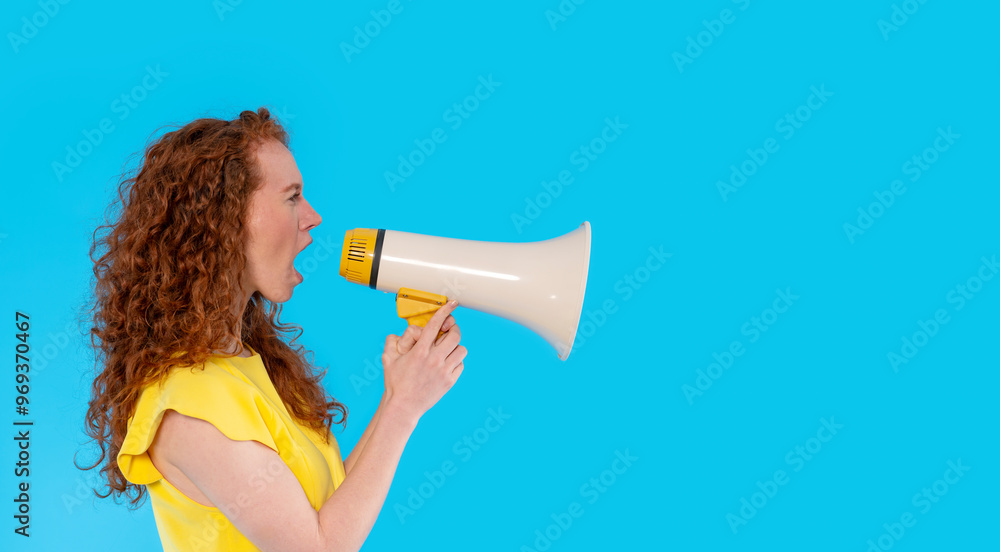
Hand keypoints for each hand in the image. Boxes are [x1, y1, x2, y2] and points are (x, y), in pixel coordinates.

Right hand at [381, 300, 466, 422]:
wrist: (403, 407)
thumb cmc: (395, 383)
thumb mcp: (388, 359)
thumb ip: (391, 342)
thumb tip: (397, 333)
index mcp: (419, 351)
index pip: (435, 324)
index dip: (445, 311)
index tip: (452, 303)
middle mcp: (434, 359)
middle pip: (454, 335)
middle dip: (453, 329)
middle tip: (449, 330)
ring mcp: (443, 371)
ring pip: (461, 350)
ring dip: (456, 346)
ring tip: (448, 349)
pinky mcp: (449, 381)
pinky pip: (461, 365)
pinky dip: (456, 361)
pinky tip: (448, 363)